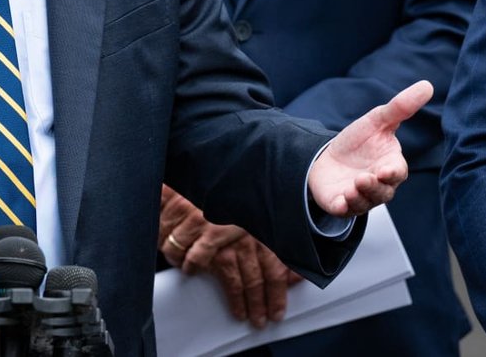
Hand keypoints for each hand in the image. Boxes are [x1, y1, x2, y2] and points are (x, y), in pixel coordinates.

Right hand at [158, 187, 300, 328]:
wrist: (202, 165)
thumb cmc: (229, 183)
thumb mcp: (258, 203)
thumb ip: (274, 232)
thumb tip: (292, 261)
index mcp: (260, 229)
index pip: (274, 270)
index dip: (277, 294)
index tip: (277, 310)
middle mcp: (243, 237)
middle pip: (255, 279)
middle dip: (259, 303)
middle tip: (260, 320)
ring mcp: (219, 238)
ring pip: (230, 278)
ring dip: (235, 298)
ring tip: (239, 313)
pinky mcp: (195, 235)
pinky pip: (195, 261)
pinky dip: (193, 270)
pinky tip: (194, 275)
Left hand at [308, 79, 432, 215]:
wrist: (326, 157)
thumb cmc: (358, 142)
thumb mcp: (377, 121)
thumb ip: (401, 107)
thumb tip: (427, 84)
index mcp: (390, 166)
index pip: (397, 172)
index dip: (392, 172)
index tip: (386, 170)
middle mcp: (379, 185)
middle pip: (383, 192)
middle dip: (375, 187)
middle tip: (364, 178)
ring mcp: (361, 197)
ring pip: (366, 203)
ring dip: (360, 196)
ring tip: (352, 186)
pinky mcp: (341, 204)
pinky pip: (346, 211)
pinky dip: (345, 208)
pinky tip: (341, 201)